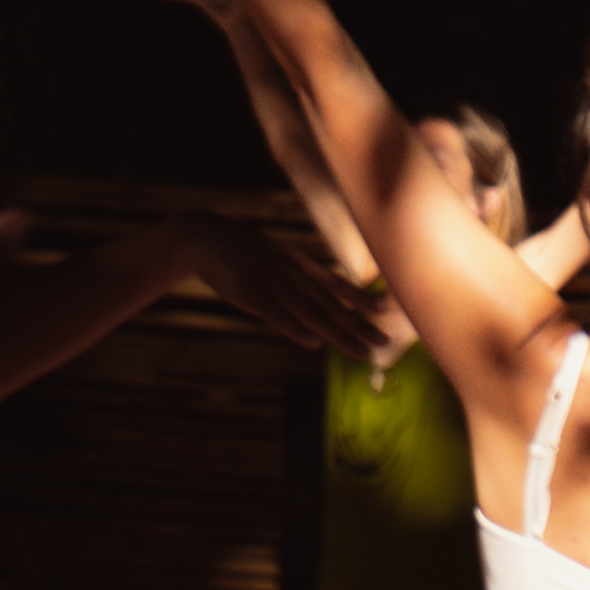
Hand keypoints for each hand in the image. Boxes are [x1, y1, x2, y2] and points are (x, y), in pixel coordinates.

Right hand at [174, 212, 380, 352]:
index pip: (337, 285)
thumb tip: (319, 288)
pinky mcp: (251, 295)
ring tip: (362, 352)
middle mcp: (294, 275)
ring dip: (339, 335)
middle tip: (384, 343)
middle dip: (360, 326)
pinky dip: (295, 329)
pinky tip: (313, 344)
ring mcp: (274, 285)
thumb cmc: (243, 248)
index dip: (361, 299)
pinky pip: (278, 316)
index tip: (384, 312)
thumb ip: (300, 272)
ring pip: (312, 314)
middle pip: (331, 305)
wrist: (205, 237)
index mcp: (300, 264)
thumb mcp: (278, 254)